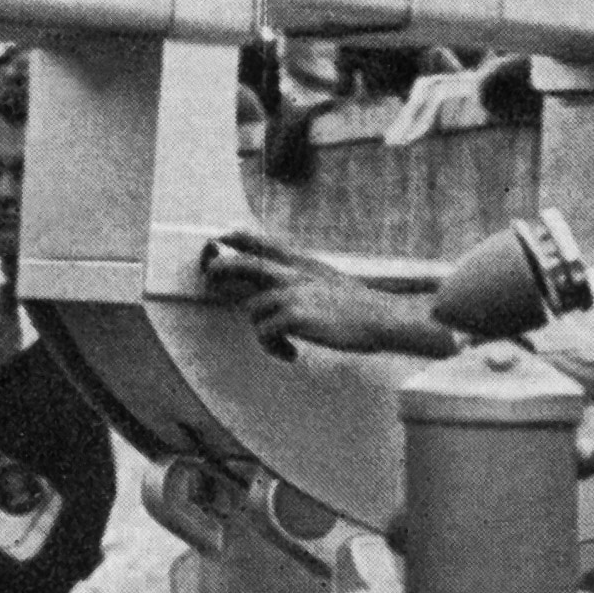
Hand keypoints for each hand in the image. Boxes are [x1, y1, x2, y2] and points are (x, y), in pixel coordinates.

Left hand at [201, 231, 456, 359]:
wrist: (383, 319)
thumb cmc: (357, 307)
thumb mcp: (327, 279)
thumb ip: (301, 277)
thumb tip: (277, 286)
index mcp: (302, 263)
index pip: (264, 244)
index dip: (239, 239)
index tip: (221, 237)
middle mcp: (293, 274)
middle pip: (245, 264)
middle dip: (222, 268)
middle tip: (210, 275)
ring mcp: (292, 293)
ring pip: (252, 310)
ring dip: (264, 332)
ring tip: (284, 346)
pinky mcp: (294, 316)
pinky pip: (265, 334)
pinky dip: (276, 349)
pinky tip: (292, 355)